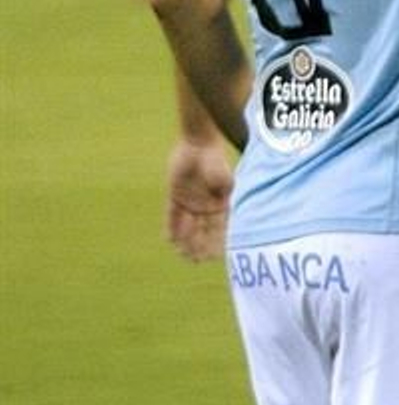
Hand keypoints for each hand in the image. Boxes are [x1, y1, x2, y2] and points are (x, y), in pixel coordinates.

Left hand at [166, 138, 232, 261]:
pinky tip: (169, 240)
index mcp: (220, 203)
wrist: (198, 143)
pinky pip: (172, 216)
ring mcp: (190, 202)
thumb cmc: (214, 160)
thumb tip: (223, 205)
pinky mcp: (175, 196)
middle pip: (202, 231)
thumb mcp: (223, 177)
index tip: (215, 256)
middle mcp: (205, 206)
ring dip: (186, 241)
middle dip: (200, 246)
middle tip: (196, 260)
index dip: (217, 243)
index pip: (219, 228)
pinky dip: (172, 227)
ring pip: (187, 227)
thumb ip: (223, 191)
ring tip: (183, 255)